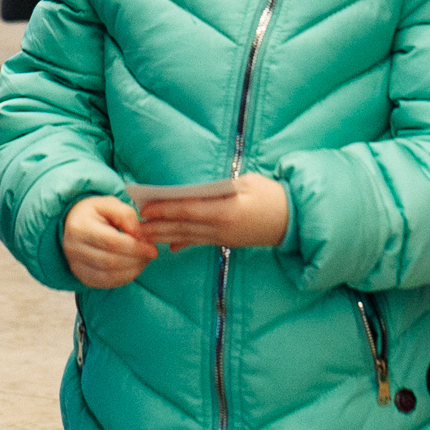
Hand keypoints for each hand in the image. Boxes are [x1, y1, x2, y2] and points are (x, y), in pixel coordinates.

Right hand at [63, 195, 156, 288]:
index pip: (111, 242)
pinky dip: (124, 278)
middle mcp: (74, 249)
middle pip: (111, 261)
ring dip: (133, 270)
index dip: (135, 247)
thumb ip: (125, 215)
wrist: (73, 223)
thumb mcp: (109, 204)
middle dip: (136, 260)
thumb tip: (138, 235)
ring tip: (144, 260)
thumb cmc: (94, 212)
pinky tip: (134, 268)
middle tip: (151, 254)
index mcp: (80, 227)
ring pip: (109, 276)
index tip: (152, 248)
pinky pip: (106, 283)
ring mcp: (76, 266)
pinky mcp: (82, 277)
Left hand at [137, 173, 288, 251]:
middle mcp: (221, 228)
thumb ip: (219, 188)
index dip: (164, 209)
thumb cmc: (272, 194)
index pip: (187, 209)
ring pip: (188, 237)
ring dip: (165, 236)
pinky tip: (171, 246)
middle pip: (183, 226)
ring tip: (145, 236)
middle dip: (157, 226)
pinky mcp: (227, 242)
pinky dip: (184, 242)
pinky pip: (201, 242)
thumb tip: (194, 192)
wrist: (295, 221)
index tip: (145, 207)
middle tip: (135, 226)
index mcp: (225, 210)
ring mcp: (224, 238)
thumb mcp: (247, 183)